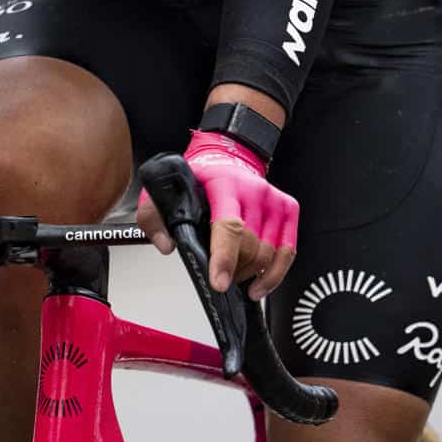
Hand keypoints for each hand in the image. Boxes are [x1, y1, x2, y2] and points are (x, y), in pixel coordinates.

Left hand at [138, 131, 298, 301]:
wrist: (229, 155)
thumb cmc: (202, 176)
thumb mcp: (168, 189)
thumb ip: (154, 216)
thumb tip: (166, 245)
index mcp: (224, 185)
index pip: (228, 226)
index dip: (224, 257)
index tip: (219, 282)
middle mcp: (253, 191)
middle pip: (250, 246)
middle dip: (233, 270)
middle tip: (219, 277)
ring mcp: (273, 200)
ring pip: (267, 253)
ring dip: (249, 273)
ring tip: (234, 277)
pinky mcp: (287, 209)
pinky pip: (287, 251)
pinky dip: (274, 274)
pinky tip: (259, 285)